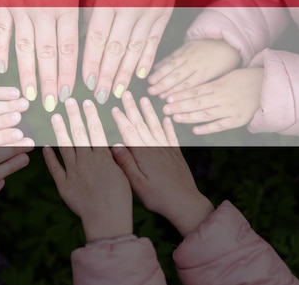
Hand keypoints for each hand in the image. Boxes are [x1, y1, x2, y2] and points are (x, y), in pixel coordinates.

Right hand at [0, 0, 80, 111]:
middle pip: (47, 53)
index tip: (70, 94)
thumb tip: (72, 44)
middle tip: (49, 106)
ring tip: (27, 97)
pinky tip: (2, 69)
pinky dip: (1, 50)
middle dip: (49, 82)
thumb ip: (72, 13)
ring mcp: (20, 4)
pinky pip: (1, 30)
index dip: (69, 73)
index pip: (69, 48)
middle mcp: (43, 8)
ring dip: (26, 74)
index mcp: (66, 4)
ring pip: (24, 47)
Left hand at [43, 98, 132, 241]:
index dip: (90, 115)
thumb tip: (114, 141)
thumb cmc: (121, 199)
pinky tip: (44, 147)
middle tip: (68, 102)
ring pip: (65, 147)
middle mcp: (87, 161)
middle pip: (79, 134)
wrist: (108, 220)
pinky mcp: (64, 186)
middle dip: (74, 116)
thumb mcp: (125, 174)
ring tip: (55, 117)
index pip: (96, 131)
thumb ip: (117, 157)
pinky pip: (55, 168)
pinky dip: (49, 157)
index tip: (86, 102)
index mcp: (103, 158)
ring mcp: (74, 173)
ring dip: (60, 131)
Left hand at [82, 7, 171, 104]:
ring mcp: (150, 10)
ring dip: (126, 73)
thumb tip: (78, 42)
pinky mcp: (165, 12)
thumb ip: (89, 13)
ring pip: (135, 48)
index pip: (98, 37)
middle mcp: (130, 6)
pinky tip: (140, 75)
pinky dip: (147, 59)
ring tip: (117, 92)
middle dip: (107, 75)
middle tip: (100, 96)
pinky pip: (154, 41)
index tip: (88, 83)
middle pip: (116, 48)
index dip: (92, 63)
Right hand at [110, 91, 213, 235]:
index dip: (121, 119)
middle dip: (133, 108)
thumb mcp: (138, 184)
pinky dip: (168, 126)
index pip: (129, 132)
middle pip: (141, 124)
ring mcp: (167, 150)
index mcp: (143, 155)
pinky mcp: (176, 155)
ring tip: (144, 99)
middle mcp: (155, 148)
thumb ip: (126, 163)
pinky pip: (171, 136)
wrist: (185, 204)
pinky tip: (166, 117)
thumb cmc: (158, 197)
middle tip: (126, 94)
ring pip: (156, 126)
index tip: (114, 107)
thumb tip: (115, 145)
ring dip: (149, 112)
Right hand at [147, 39, 240, 98]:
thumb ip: (203, 86)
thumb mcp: (219, 77)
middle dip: (162, 85)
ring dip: (159, 74)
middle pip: (176, 76)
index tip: (163, 98)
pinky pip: (171, 56)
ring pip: (171, 65)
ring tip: (149, 82)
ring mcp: (188, 54)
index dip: (174, 92)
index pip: (187, 84)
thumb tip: (187, 97)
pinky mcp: (184, 47)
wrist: (227, 41)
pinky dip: (162, 62)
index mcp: (205, 73)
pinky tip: (153, 69)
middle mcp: (195, 63)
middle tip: (151, 92)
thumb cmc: (225, 64)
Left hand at [162, 68, 263, 134]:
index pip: (196, 90)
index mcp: (219, 84)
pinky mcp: (238, 120)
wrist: (268, 86)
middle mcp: (223, 97)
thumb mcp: (226, 76)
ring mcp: (230, 109)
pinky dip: (207, 128)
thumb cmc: (244, 79)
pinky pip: (220, 125)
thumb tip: (188, 88)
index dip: (181, 95)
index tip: (168, 98)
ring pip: (206, 114)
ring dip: (189, 117)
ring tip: (175, 118)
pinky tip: (195, 130)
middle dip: (180, 106)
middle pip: (197, 102)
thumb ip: (209, 83)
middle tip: (165, 109)